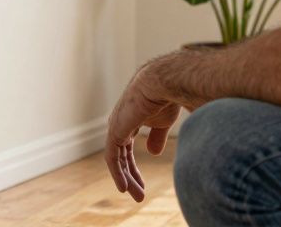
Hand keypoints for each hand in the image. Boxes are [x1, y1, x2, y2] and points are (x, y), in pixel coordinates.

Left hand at [105, 66, 179, 201]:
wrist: (165, 83)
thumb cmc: (168, 96)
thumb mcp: (163, 122)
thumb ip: (157, 136)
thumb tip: (152, 152)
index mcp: (131, 120)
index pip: (126, 148)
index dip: (133, 168)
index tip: (142, 186)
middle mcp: (120, 123)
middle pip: (121, 156)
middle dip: (130, 176)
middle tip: (139, 195)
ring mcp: (116, 126)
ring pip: (117, 159)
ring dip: (126, 178)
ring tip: (136, 196)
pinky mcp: (116, 130)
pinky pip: (112, 157)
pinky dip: (117, 173)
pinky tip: (124, 188)